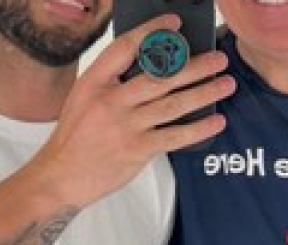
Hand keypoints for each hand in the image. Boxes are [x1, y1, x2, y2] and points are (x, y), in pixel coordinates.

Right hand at [35, 14, 235, 208]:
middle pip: (160, 77)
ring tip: (226, 83)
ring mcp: (125, 126)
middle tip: (218, 59)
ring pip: (173, 104)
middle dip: (194, 66)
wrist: (61, 176)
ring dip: (204, 92)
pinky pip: (174, 136)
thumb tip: (153, 68)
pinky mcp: (136, 150)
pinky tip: (216, 121)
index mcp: (94, 83)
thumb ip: (113, 83)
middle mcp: (111, 101)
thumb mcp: (84, 98)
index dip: (153, 32)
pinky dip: (198, 128)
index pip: (126, 48)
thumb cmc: (75, 137)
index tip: (175, 24)